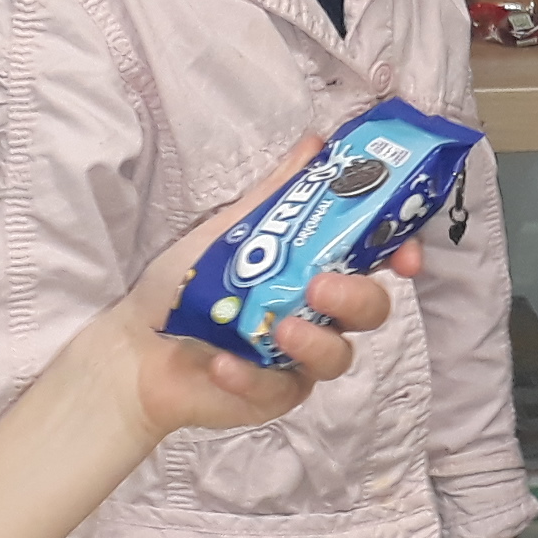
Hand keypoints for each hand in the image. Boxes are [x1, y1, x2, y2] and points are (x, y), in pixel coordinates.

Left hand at [0, 137, 422, 537]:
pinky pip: (281, 387)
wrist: (132, 346)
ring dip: (316, 340)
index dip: (401, 256)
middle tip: (322, 285)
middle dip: (358, 296)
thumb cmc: (184, 284)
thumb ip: (277, 192)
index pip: (378, 260)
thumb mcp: (232, 229)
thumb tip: (316, 142)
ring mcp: (300, 359)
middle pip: (372, 310)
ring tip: (280, 328)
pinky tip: (224, 361)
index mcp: (317, 268)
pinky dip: (252, 373)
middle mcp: (319, 314)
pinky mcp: (274, 395)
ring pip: (340, 356)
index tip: (404, 257)